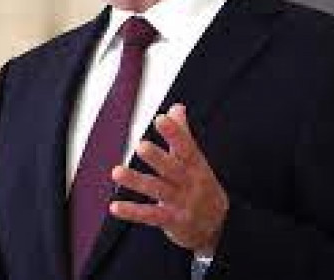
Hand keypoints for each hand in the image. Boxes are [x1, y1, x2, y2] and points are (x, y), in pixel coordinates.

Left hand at [109, 104, 228, 254]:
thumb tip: (176, 107)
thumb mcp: (196, 161)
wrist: (218, 226)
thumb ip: (182, 134)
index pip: (187, 147)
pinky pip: (150, 215)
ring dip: (136, 181)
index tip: (161, 119)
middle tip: (141, 146)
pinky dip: (133, 212)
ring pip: (157, 190)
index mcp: (196, 165)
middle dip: (158, 158)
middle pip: (173, 169)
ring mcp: (181, 203)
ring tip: (116, 172)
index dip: (174, 133)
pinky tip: (115, 207)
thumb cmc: (201, 186)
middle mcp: (189, 183)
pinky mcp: (171, 221)